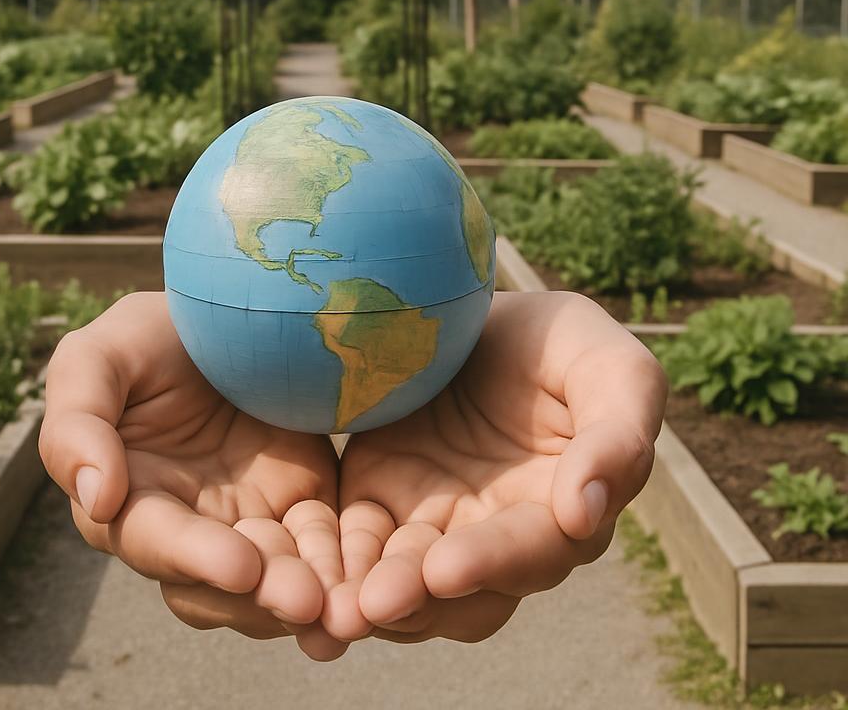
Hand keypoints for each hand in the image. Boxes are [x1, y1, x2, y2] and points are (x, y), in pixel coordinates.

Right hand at [38, 292, 346, 660]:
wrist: (222, 312)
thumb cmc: (144, 338)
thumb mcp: (96, 359)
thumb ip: (78, 425)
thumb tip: (98, 498)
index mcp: (130, 500)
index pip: (156, 542)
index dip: (195, 557)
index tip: (241, 565)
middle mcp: (189, 528)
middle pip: (221, 584)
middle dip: (263, 597)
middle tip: (307, 601)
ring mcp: (249, 521)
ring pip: (277, 581)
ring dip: (311, 598)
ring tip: (346, 609)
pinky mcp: (302, 503)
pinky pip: (326, 545)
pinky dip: (347, 567)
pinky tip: (374, 582)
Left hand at [327, 290, 667, 643]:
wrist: (476, 309)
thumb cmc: (559, 343)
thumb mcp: (609, 369)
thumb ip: (617, 435)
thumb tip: (586, 513)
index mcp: (562, 512)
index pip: (533, 550)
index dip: (494, 562)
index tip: (447, 567)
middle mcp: (497, 535)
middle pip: (462, 590)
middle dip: (418, 599)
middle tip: (373, 603)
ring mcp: (433, 522)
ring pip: (403, 584)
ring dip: (368, 599)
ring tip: (332, 608)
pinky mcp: (378, 499)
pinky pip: (353, 541)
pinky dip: (331, 562)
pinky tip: (299, 573)